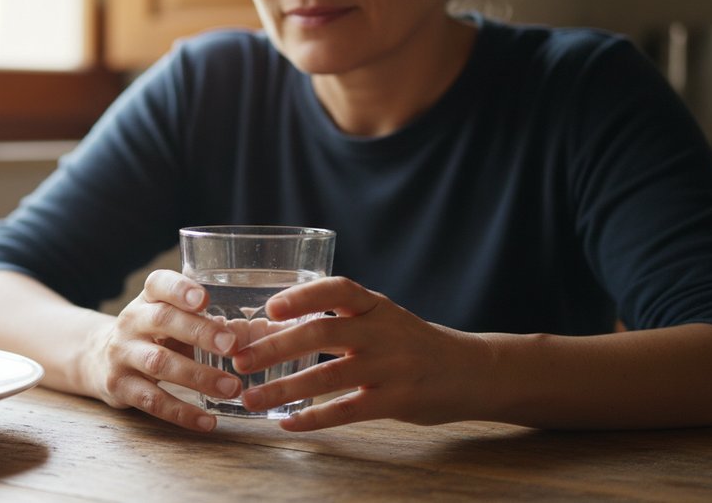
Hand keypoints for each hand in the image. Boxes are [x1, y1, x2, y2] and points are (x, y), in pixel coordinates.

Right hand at [88, 269, 241, 431]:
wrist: (101, 359)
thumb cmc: (155, 335)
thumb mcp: (171, 318)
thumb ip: (206, 320)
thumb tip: (263, 332)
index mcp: (148, 298)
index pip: (159, 284)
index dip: (180, 289)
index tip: (205, 299)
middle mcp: (131, 321)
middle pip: (163, 321)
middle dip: (199, 333)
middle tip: (231, 347)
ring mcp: (122, 353)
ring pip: (159, 363)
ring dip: (198, 376)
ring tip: (232, 388)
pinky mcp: (119, 386)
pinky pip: (152, 401)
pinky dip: (182, 413)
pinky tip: (208, 421)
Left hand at [231, 276, 491, 430]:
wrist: (471, 371)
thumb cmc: (412, 343)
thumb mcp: (383, 317)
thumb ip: (340, 317)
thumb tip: (272, 324)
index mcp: (375, 306)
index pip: (338, 289)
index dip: (303, 295)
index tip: (270, 307)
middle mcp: (382, 332)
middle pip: (323, 332)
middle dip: (275, 346)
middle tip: (239, 359)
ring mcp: (390, 368)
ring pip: (328, 376)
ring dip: (284, 388)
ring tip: (249, 398)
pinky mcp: (395, 401)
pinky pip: (347, 411)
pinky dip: (313, 418)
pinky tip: (287, 423)